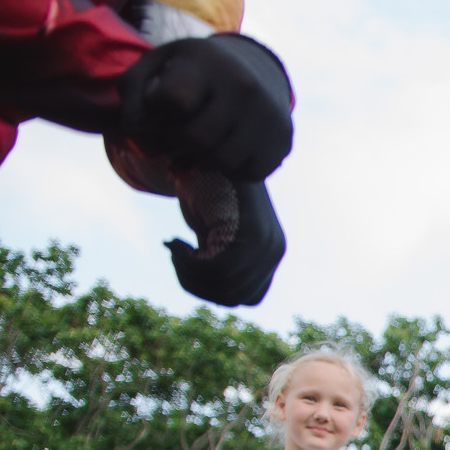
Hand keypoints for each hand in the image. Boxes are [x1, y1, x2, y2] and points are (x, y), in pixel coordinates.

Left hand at [119, 34, 293, 179]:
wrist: (254, 70)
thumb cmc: (192, 72)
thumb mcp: (155, 66)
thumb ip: (132, 93)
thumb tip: (137, 130)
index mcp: (207, 62)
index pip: (173, 102)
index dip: (157, 114)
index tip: (160, 106)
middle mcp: (244, 86)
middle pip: (195, 138)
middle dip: (176, 143)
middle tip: (173, 136)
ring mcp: (268, 115)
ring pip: (222, 161)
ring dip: (202, 160)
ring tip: (196, 146)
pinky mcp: (283, 140)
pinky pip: (248, 172)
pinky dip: (230, 169)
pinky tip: (224, 150)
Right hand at [167, 173, 285, 306]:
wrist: (208, 152)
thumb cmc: (209, 188)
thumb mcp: (218, 228)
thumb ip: (222, 258)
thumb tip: (218, 295)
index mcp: (271, 252)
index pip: (247, 298)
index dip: (212, 290)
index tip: (190, 265)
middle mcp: (274, 251)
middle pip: (232, 297)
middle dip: (195, 284)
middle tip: (175, 255)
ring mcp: (265, 244)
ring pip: (222, 287)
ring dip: (188, 274)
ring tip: (175, 248)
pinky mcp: (249, 234)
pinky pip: (215, 271)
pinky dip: (187, 264)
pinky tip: (175, 243)